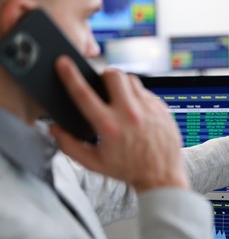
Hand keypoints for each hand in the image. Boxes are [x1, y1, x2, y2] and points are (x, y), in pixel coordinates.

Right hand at [50, 56, 188, 193]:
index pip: (84, 94)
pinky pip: (145, 90)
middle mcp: (129, 114)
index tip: (64, 63)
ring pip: (131, 79)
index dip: (70, 75)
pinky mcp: (160, 107)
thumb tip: (56, 130)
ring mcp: (148, 108)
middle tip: (102, 85)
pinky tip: (135, 108)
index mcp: (109, 126)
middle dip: (103, 75)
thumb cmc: (129, 169)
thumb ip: (70, 146)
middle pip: (112, 75)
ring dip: (121, 83)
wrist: (161, 175)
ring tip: (119, 97)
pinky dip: (137, 94)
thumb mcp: (94, 163)